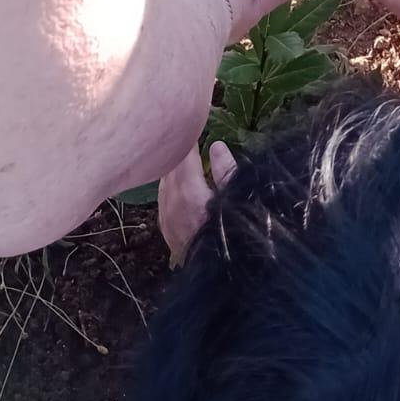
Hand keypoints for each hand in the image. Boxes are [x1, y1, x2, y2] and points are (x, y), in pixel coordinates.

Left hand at [157, 138, 236, 266]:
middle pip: (169, 167)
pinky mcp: (166, 228)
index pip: (183, 155)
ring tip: (183, 157)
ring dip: (172, 169)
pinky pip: (163, 199)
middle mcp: (171, 202)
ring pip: (164, 183)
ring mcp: (166, 217)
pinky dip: (169, 186)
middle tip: (187, 135)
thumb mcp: (236, 201)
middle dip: (177, 151)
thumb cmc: (232, 235)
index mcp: (188, 191)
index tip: (192, 124)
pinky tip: (177, 184)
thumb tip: (216, 146)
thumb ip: (226, 172)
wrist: (216, 276)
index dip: (187, 139)